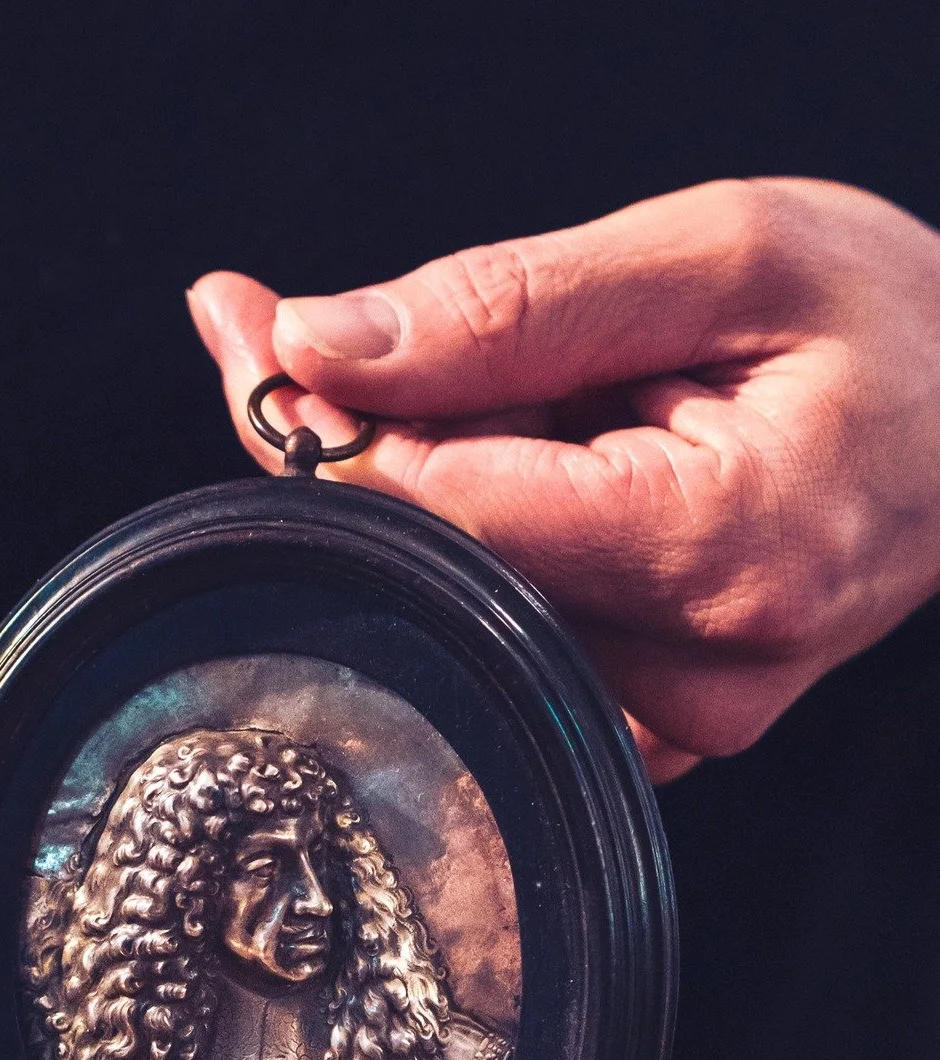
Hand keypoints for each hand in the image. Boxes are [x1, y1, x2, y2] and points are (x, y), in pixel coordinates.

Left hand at [188, 178, 939, 779]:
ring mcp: (679, 722)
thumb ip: (513, 305)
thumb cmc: (894, 327)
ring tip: (534, 398)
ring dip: (439, 493)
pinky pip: (512, 644)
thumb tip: (326, 344)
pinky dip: (488, 548)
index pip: (446, 513)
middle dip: (365, 447)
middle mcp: (695, 673)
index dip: (334, 426)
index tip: (255, 335)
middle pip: (439, 570)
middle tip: (321, 334)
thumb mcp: (721, 256)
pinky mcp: (660, 732)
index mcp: (715, 549)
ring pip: (463, 610)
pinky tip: (543, 467)